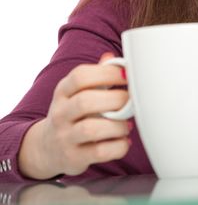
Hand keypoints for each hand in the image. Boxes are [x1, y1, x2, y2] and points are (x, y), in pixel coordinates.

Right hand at [18, 53, 131, 179]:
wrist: (47, 147)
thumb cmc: (74, 114)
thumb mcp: (78, 92)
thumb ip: (97, 75)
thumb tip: (111, 57)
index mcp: (63, 91)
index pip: (81, 76)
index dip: (108, 73)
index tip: (128, 76)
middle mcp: (60, 113)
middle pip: (85, 101)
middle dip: (116, 100)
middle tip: (131, 102)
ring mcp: (65, 137)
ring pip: (91, 129)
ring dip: (118, 126)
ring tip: (127, 124)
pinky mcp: (74, 158)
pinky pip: (99, 152)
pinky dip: (118, 146)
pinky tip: (123, 141)